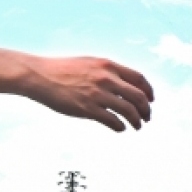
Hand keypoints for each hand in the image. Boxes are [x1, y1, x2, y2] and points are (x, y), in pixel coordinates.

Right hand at [23, 56, 154, 131]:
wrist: (40, 76)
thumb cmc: (62, 70)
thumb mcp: (89, 63)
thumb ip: (106, 71)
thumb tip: (122, 83)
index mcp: (108, 65)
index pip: (139, 78)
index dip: (149, 91)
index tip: (151, 100)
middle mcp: (106, 79)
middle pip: (138, 96)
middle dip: (146, 109)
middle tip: (147, 117)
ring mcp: (97, 94)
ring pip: (128, 110)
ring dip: (136, 121)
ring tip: (137, 126)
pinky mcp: (87, 109)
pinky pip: (112, 121)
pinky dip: (120, 126)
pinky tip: (120, 128)